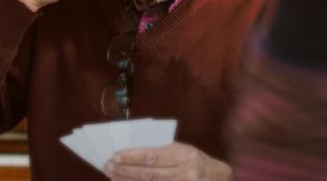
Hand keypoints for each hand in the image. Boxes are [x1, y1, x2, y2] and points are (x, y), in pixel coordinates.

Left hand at [104, 142, 232, 180]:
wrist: (218, 178)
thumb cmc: (196, 161)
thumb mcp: (183, 150)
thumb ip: (161, 149)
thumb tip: (132, 151)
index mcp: (185, 155)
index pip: (153, 156)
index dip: (132, 157)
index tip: (115, 155)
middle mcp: (186, 173)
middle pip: (149, 174)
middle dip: (126, 170)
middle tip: (108, 166)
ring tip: (112, 175)